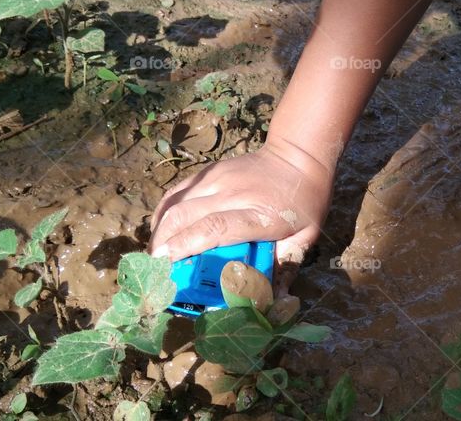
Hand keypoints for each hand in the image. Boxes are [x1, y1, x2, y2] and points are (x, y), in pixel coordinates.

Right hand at [149, 141, 333, 266]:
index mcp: (258, 214)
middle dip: (164, 244)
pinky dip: (162, 213)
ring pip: (176, 204)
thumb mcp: (305, 236)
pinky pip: (176, 193)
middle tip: (155, 269)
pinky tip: (159, 231)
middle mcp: (232, 194)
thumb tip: (276, 302)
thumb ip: (286, 267)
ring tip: (155, 255)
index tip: (165, 263)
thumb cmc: (303, 202)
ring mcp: (217, 179)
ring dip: (159, 231)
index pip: (214, 229)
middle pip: (185, 216)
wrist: (298, 157)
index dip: (185, 245)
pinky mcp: (208, 172)